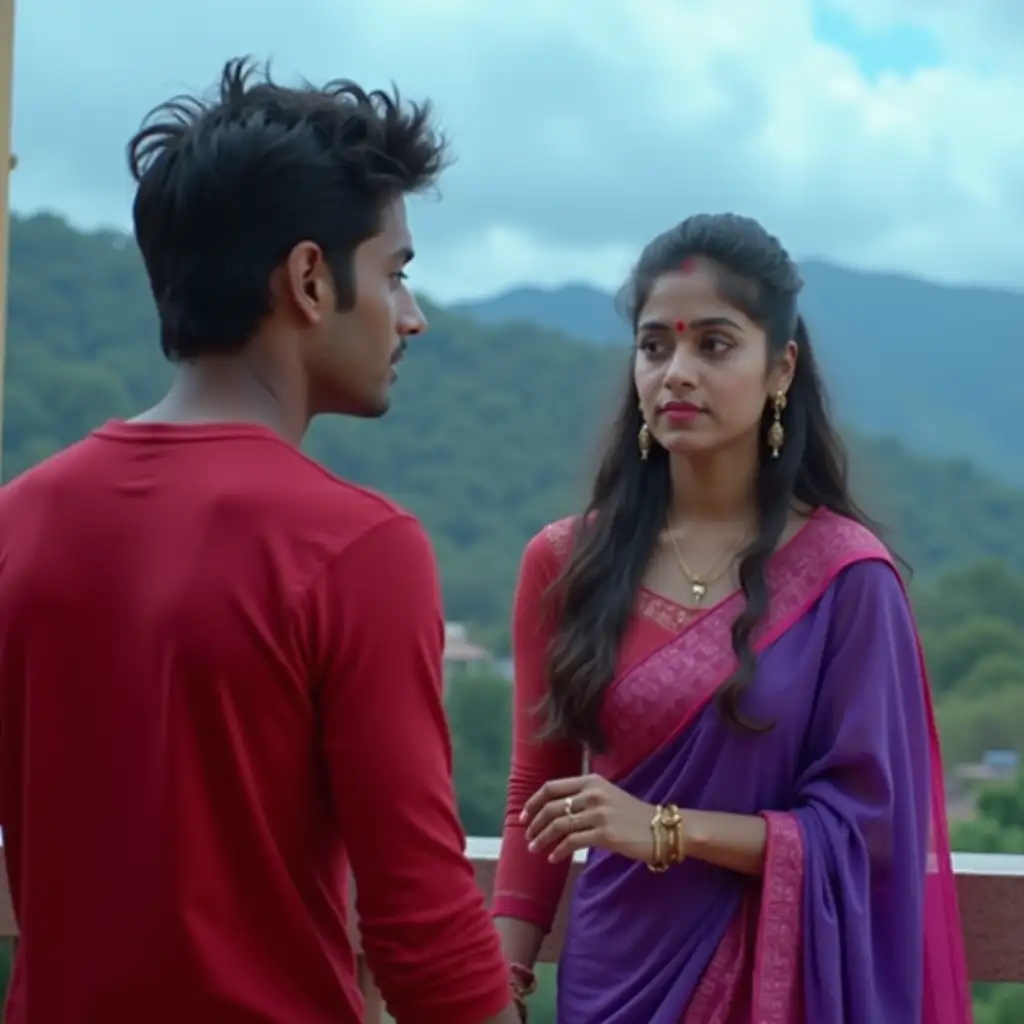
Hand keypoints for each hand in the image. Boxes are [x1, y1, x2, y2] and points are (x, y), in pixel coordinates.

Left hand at [520, 774, 656, 863]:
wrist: (660, 829)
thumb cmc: (631, 814)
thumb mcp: (606, 796)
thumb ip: (582, 797)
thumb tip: (552, 811)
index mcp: (591, 781)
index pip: (552, 787)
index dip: (533, 802)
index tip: (524, 816)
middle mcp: (594, 794)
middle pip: (552, 807)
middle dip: (534, 823)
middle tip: (527, 837)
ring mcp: (600, 813)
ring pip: (559, 825)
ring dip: (542, 838)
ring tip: (534, 849)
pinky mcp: (605, 834)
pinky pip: (573, 842)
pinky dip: (559, 851)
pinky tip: (554, 857)